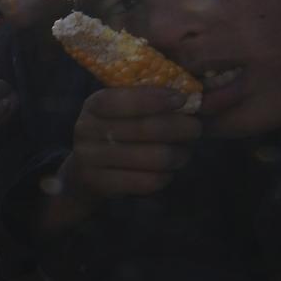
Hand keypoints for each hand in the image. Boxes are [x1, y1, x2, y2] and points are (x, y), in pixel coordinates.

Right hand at [59, 87, 200, 202]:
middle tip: (195, 128)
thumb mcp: (122, 112)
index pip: (123, 100)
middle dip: (180, 127)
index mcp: (93, 105)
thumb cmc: (115, 133)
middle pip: (146, 129)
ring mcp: (89, 158)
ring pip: (153, 157)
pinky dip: (165, 176)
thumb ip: (150, 102)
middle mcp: (86, 129)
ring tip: (182, 152)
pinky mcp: (99, 183)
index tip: (182, 99)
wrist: (85, 171)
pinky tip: (166, 171)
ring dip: (178, 155)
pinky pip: (147, 181)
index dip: (155, 99)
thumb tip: (189, 97)